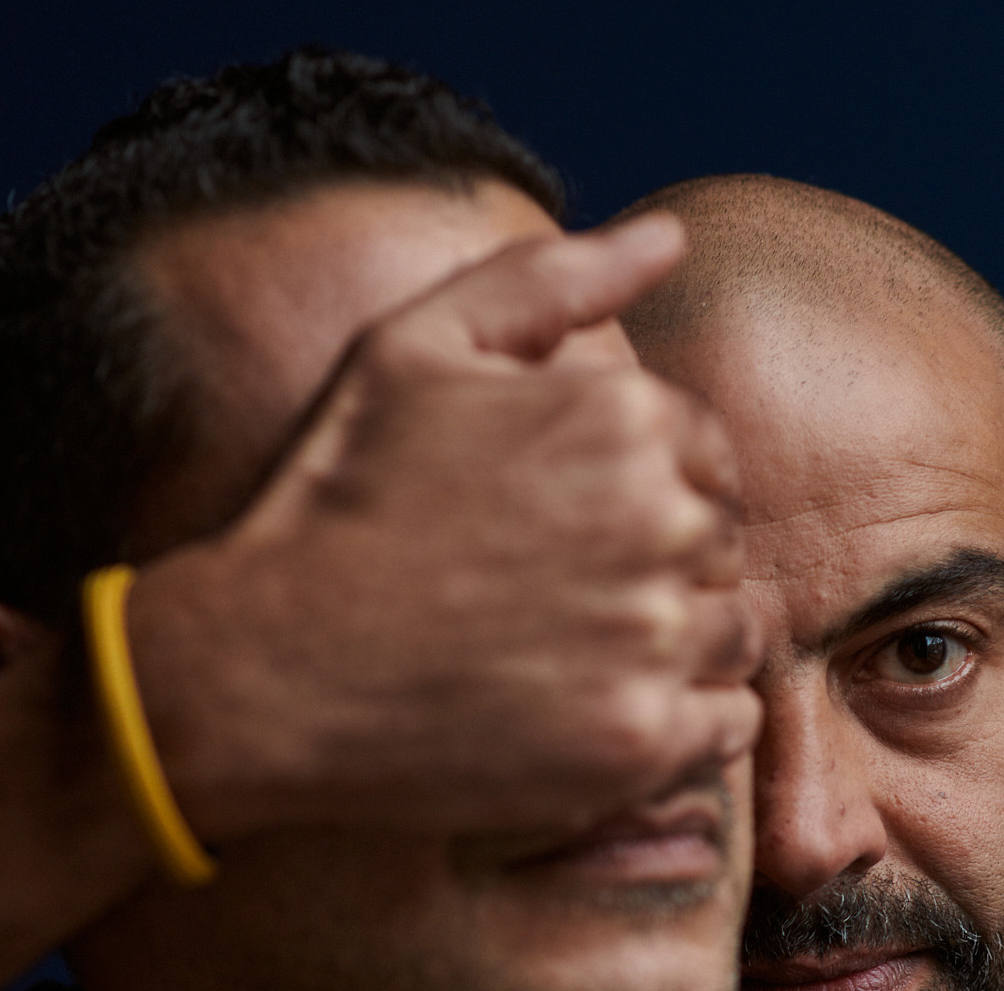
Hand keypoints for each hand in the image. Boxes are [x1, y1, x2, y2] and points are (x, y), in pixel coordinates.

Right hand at [131, 214, 761, 839]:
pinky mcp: (638, 742)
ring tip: (578, 663)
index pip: (708, 458)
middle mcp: (656, 521)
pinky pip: (726, 728)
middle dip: (660, 572)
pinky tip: (600, 717)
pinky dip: (682, 726)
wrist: (268, 671)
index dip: (645, 497)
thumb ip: (550, 281)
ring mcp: (651, 639)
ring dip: (679, 650)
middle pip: (720, 549)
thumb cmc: (338, 503)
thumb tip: (670, 236)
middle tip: (557, 606)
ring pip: (734, 637)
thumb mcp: (418, 347)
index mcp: (622, 416)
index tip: (568, 537)